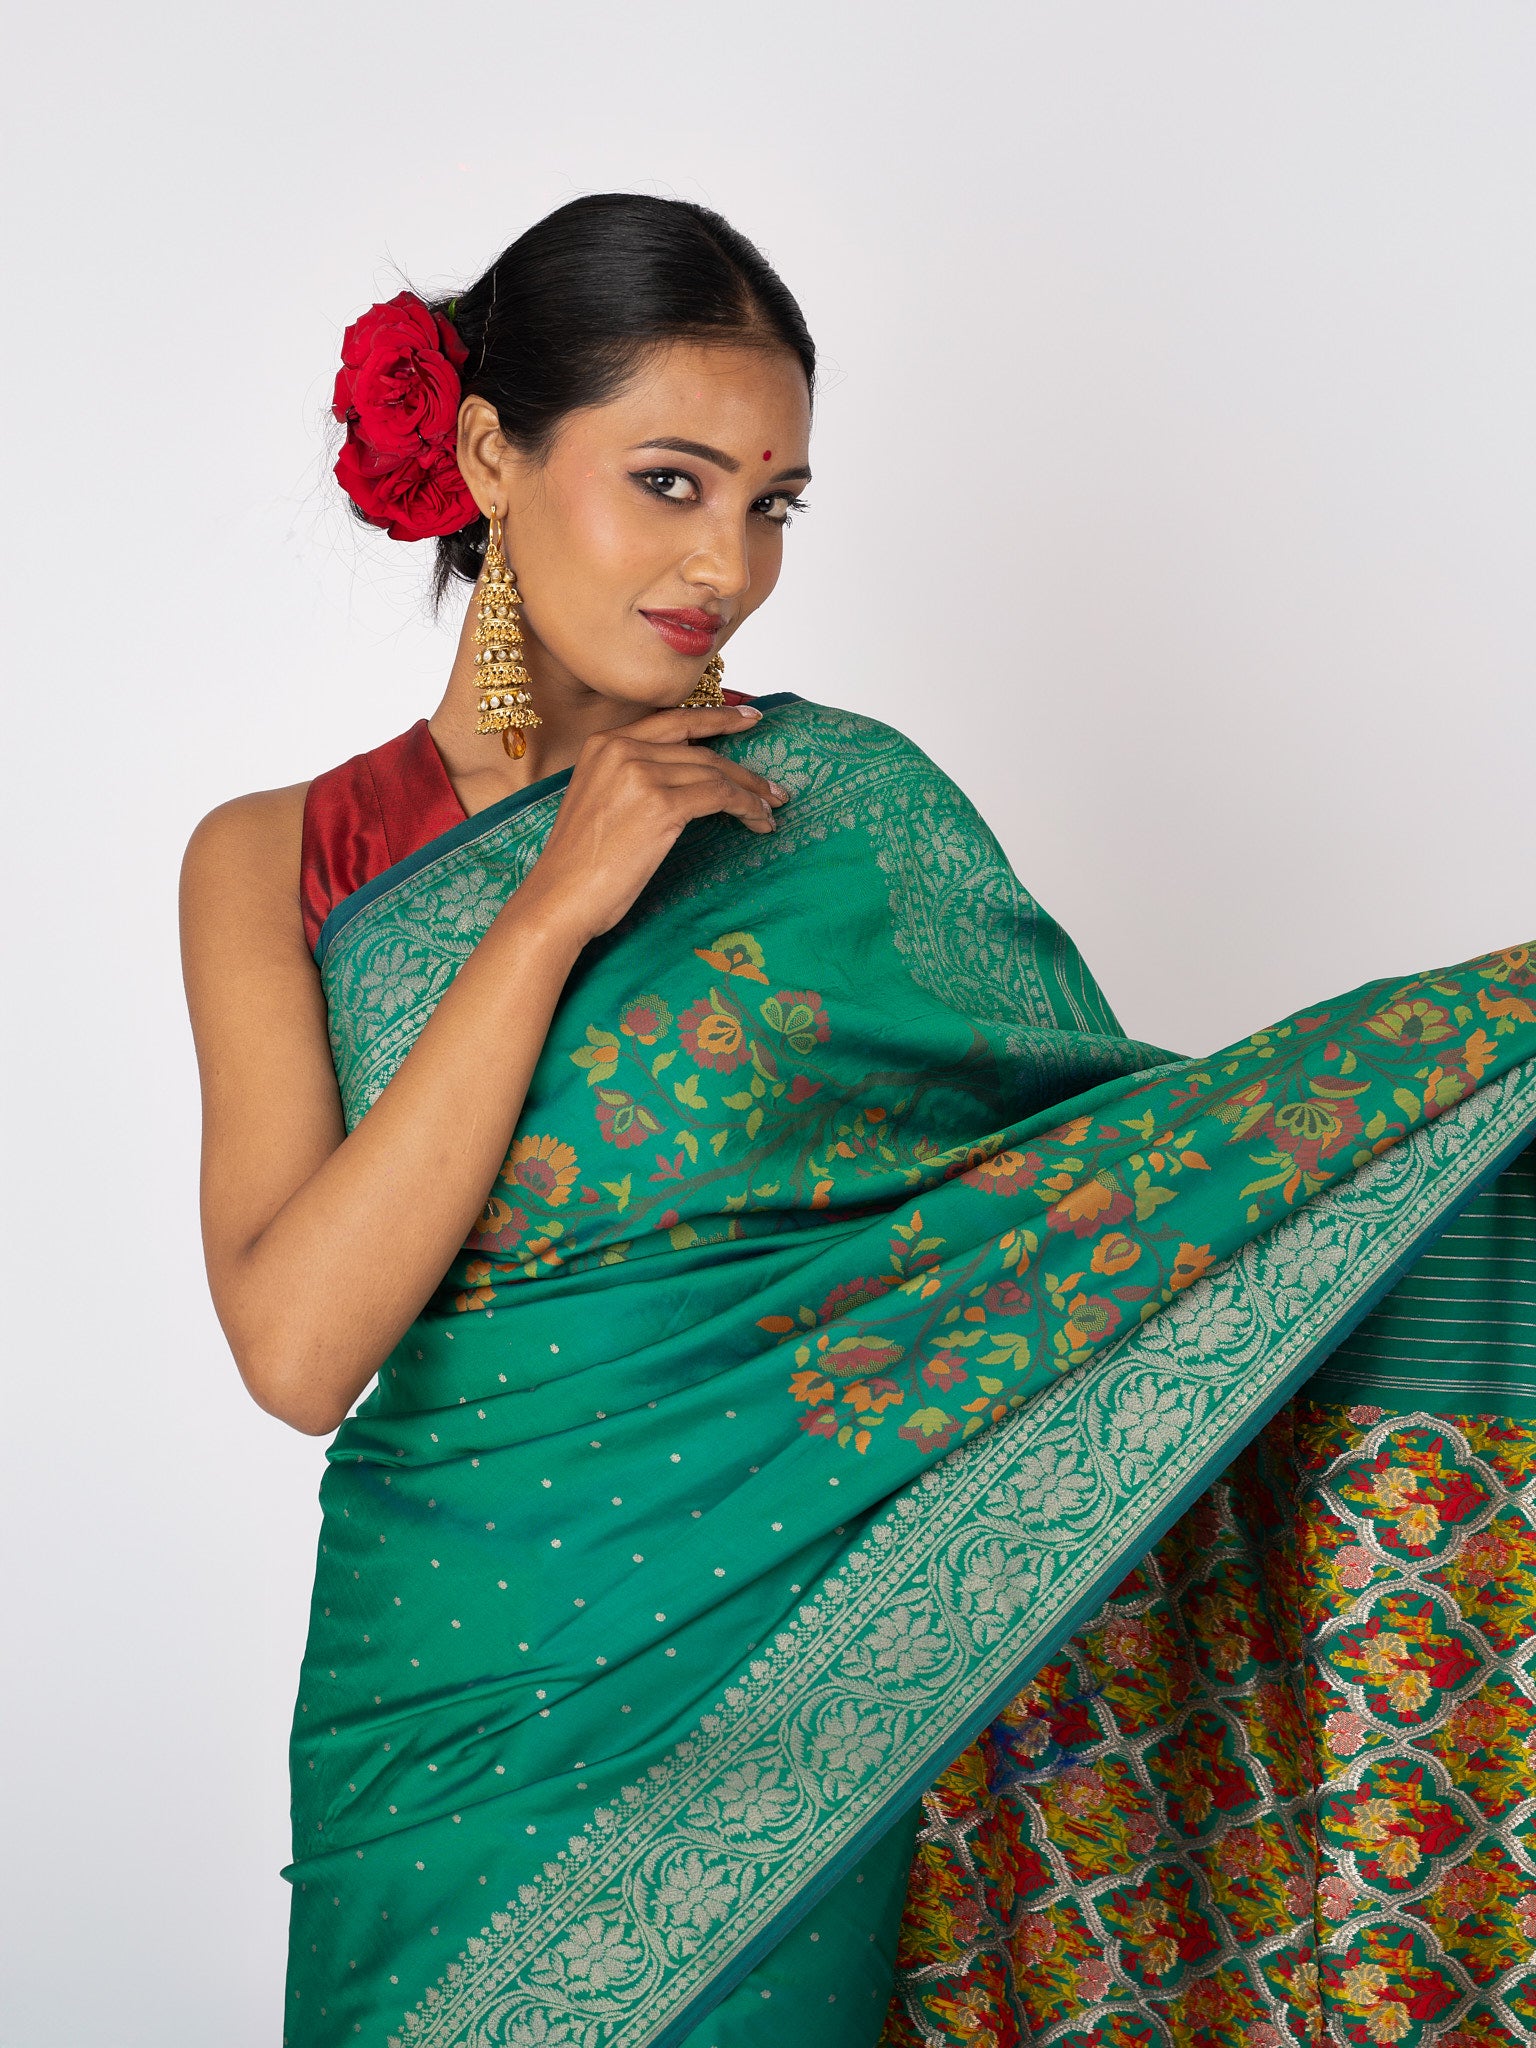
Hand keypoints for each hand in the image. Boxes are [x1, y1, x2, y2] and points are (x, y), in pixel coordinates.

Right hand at [515, 705, 787, 944]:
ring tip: (771, 810)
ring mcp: (641, 774)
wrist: (558, 898)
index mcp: (603, 743)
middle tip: (773, 787)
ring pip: (714, 773)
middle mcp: (621, 749)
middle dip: (743, 771)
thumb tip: (686, 779)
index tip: (750, 719)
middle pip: (700, 751)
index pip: (672, 722)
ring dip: (750, 793)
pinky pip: (719, 797)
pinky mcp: (660, 805)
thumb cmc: (578, 864)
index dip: (717, 718)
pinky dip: (745, 808)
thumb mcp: (600, 801)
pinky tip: (758, 821)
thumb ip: (632, 778)